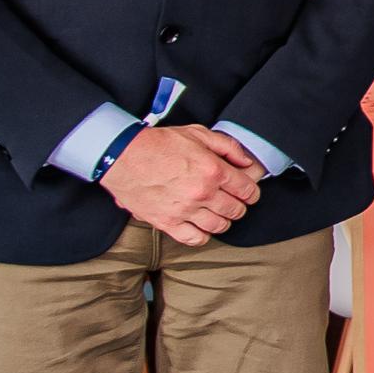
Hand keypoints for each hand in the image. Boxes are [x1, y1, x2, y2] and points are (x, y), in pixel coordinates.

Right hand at [102, 123, 260, 246]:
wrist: (122, 156)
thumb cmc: (158, 143)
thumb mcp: (198, 133)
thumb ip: (227, 146)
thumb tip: (246, 161)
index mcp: (213, 171)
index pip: (247, 190)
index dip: (251, 192)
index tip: (247, 192)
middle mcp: (202, 193)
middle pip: (236, 210)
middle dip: (238, 205)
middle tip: (232, 200)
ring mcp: (185, 210)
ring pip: (219, 226)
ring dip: (222, 220)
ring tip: (216, 212)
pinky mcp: (167, 223)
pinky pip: (195, 239)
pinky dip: (202, 235)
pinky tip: (200, 225)